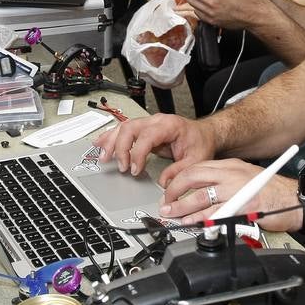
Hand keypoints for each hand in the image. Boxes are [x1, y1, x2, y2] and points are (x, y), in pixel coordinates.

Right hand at [93, 113, 215, 182]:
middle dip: (119, 147)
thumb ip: (179, 171)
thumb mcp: (196, 159)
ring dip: (110, 142)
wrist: (203, 133)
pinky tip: (100, 143)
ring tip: (103, 157)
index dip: (137, 154)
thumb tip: (163, 183)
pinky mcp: (143, 128)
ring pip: (123, 127)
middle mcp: (156, 121)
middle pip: (130, 128)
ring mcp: (148, 123)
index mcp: (169, 125)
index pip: (146, 137)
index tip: (136, 170)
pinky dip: (110, 136)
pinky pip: (123, 129)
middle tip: (120, 166)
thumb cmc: (199, 143)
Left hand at [160, 160, 302, 230]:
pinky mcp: (243, 207)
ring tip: (171, 215)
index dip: (179, 179)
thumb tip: (203, 193)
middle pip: (193, 177)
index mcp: (232, 166)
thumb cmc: (274, 193)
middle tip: (166, 203)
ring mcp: (237, 190)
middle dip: (175, 191)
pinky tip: (190, 223)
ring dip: (181, 207)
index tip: (171, 190)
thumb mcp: (247, 178)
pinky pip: (215, 213)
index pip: (197, 167)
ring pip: (200, 196)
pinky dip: (199, 219)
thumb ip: (226, 183)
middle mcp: (232, 174)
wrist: (296, 201)